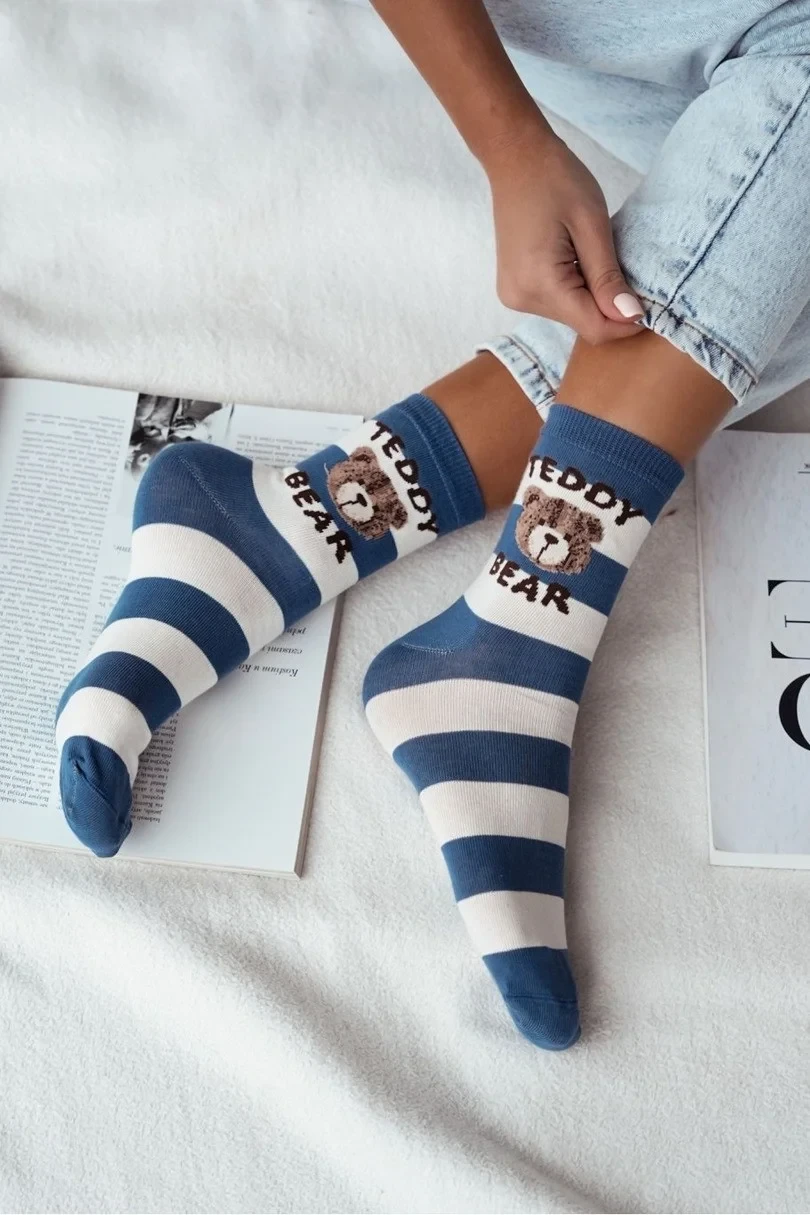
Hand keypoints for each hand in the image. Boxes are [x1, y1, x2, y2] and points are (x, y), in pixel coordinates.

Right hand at [484, 123, 644, 343]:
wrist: (516, 158)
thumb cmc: (556, 179)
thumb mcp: (592, 225)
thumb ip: (609, 277)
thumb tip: (632, 317)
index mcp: (540, 284)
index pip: (593, 327)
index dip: (626, 321)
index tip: (651, 301)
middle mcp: (522, 299)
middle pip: (582, 323)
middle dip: (609, 305)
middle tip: (622, 264)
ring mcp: (515, 296)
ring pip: (571, 315)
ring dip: (593, 296)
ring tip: (595, 256)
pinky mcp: (516, 289)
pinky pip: (557, 303)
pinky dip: (576, 290)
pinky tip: (578, 260)